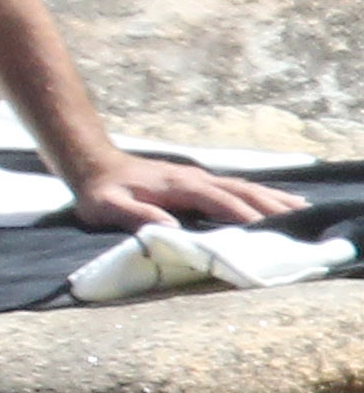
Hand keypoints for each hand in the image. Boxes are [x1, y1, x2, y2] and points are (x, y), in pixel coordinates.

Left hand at [69, 153, 289, 232]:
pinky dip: (258, 193)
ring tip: (301, 209)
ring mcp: (197, 177)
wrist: (92, 162)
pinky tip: (273, 200)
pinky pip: (234, 187)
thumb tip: (172, 229)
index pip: (217, 201)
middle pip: (240, 190)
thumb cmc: (99, 191)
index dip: (242, 215)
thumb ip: (137, 216)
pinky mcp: (196, 180)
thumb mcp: (108, 207)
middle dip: (270, 205)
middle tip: (300, 220)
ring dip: (271, 197)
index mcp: (177, 186)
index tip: (267, 230)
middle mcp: (193, 178)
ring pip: (241, 186)